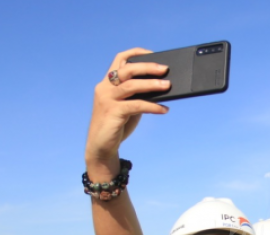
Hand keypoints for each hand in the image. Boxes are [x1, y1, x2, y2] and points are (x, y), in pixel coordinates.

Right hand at [85, 48, 171, 172]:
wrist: (101, 147)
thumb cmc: (117, 124)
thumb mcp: (128, 106)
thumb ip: (138, 95)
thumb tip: (161, 87)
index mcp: (108, 82)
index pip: (120, 59)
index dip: (136, 53)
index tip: (153, 53)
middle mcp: (105, 88)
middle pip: (127, 69)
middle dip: (147, 67)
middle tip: (165, 69)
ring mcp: (107, 99)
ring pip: (131, 85)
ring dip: (152, 84)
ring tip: (168, 86)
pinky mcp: (112, 113)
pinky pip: (136, 105)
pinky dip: (152, 106)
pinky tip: (164, 109)